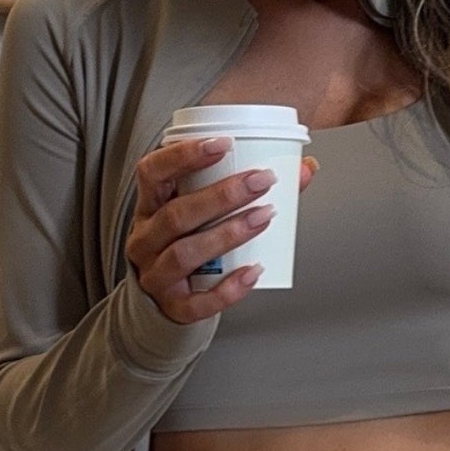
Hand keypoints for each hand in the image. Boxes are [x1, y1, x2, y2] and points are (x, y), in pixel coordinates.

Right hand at [127, 137, 315, 324]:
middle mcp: (145, 239)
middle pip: (176, 215)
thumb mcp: (204, 212)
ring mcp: (155, 275)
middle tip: (262, 181)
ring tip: (263, 218)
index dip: (183, 155)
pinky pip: (198, 301)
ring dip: (228, 234)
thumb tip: (304, 168)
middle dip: (222, 196)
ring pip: (185, 254)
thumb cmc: (189, 243)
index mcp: (150, 206)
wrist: (170, 298)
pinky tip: (253, 272)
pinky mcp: (173, 306)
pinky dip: (228, 288)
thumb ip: (248, 187)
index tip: (223, 144)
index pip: (152, 172)